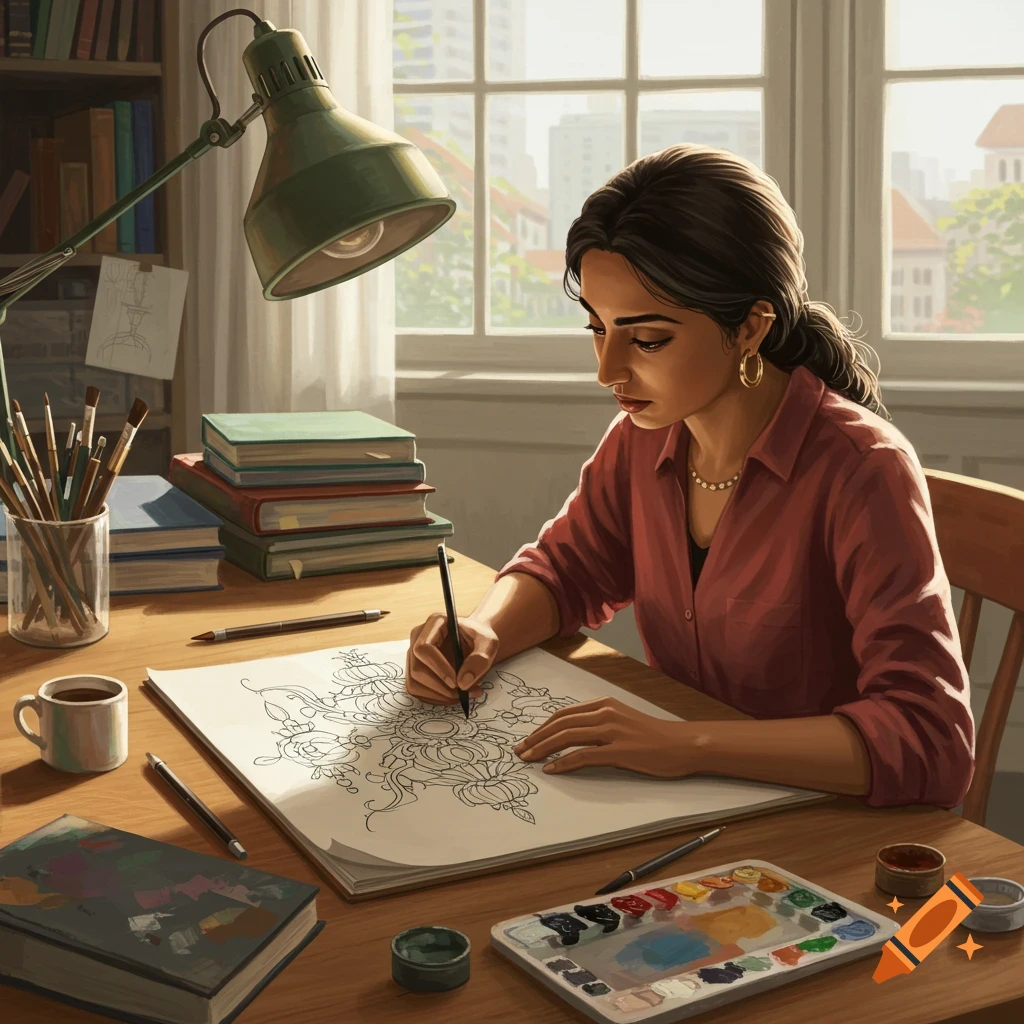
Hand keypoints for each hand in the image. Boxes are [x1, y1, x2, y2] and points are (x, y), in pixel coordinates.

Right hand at [405, 612, 498, 704]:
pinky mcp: (414, 670)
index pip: (424, 648)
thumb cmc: (481, 639)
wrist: (476, 643)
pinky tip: (454, 696)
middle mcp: (418, 637)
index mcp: (434, 623)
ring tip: (464, 694)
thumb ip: (480, 659)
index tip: (456, 683)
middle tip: (464, 694)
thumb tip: (463, 683)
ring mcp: (413, 655)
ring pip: (414, 683)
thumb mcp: (489, 644)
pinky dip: (436, 698)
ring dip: (439, 695)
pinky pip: (417, 690)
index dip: (437, 667)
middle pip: (417, 669)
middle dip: (440, 687)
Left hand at [513, 697, 694, 776]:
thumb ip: (599, 723)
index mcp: (604, 704)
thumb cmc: (653, 736)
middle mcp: (605, 713)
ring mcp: (612, 731)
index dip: (542, 727)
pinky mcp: (619, 750)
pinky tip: (552, 769)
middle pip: (560, 723)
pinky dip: (563, 762)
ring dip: (543, 749)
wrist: (681, 744)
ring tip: (528, 759)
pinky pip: (583, 756)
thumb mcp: (622, 720)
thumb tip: (572, 733)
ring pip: (567, 737)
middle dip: (535, 737)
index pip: (563, 714)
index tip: (528, 739)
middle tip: (519, 750)